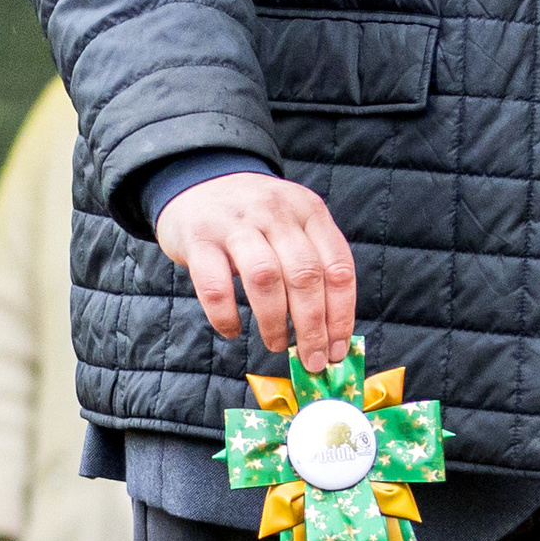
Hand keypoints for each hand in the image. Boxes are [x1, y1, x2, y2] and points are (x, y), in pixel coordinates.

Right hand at [155, 175, 358, 373]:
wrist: (198, 180)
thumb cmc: (254, 217)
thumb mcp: (292, 223)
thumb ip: (312, 263)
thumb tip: (330, 332)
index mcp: (309, 211)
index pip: (337, 267)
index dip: (341, 315)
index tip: (337, 349)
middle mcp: (276, 212)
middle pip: (305, 275)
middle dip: (312, 327)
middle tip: (311, 359)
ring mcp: (235, 223)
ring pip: (265, 278)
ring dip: (274, 322)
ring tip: (277, 344)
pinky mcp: (199, 238)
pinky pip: (216, 286)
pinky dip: (226, 316)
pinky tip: (233, 330)